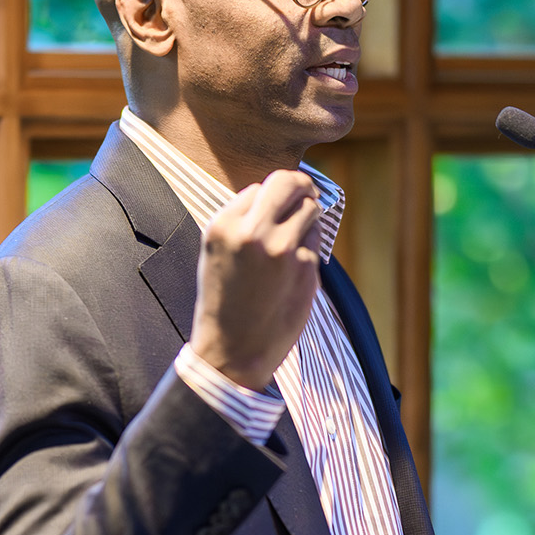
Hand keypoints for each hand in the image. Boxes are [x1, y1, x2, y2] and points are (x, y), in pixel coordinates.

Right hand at [191, 170, 324, 388]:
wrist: (232, 351)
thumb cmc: (225, 302)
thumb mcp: (218, 252)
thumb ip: (243, 221)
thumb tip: (280, 197)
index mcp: (224, 225)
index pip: (259, 187)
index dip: (271, 197)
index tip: (278, 208)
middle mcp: (253, 232)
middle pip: (289, 182)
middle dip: (302, 186)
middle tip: (309, 193)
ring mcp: (282, 249)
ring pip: (310, 209)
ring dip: (309, 219)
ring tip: (295, 241)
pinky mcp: (306, 268)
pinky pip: (316, 242)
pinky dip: (310, 249)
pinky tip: (294, 271)